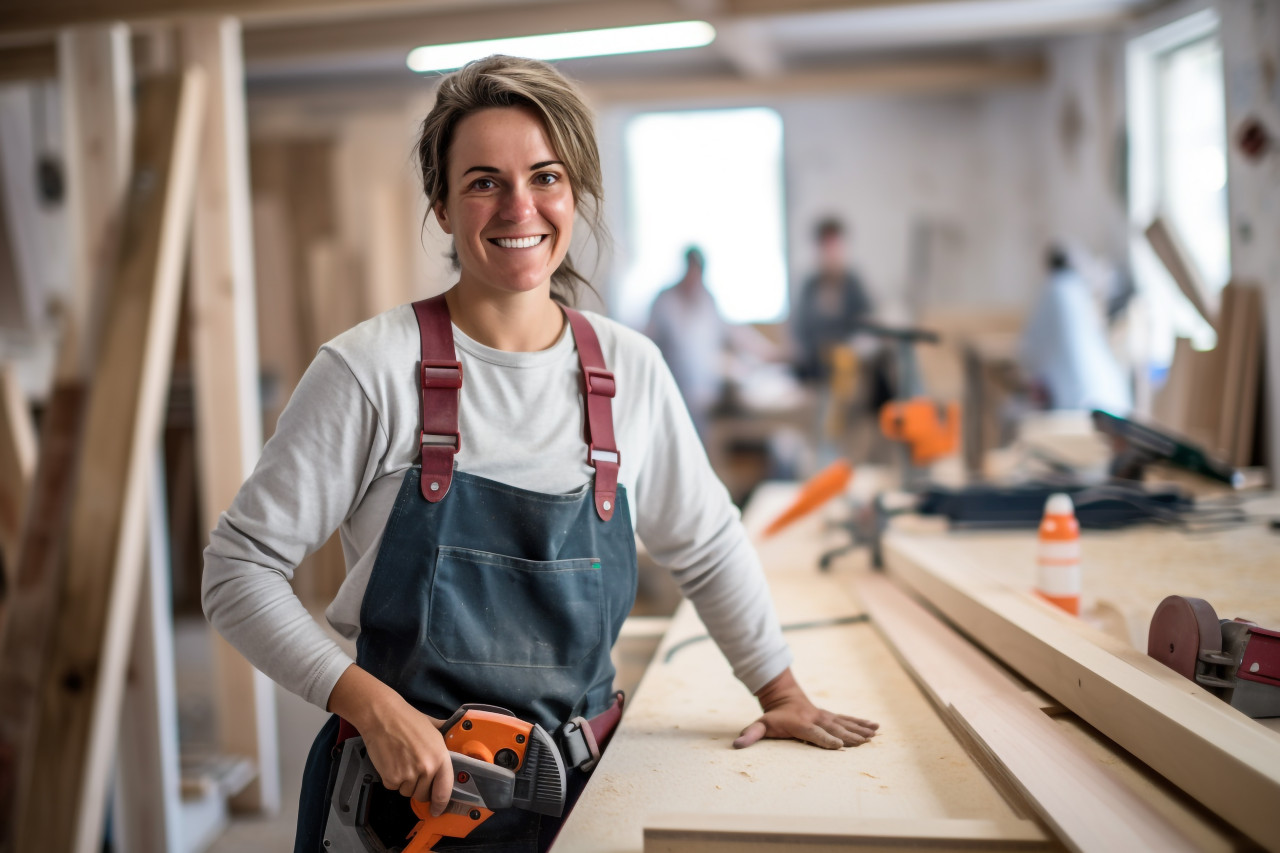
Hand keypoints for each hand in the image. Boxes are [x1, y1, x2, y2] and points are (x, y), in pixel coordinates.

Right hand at [327, 664, 454, 815]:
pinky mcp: (390, 778)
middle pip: (423, 795)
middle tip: (413, 772)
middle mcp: (426, 769)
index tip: (438, 810)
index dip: (441, 804)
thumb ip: (445, 743)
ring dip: (404, 783)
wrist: (382, 716)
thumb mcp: (434, 729)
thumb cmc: (409, 719)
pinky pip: (393, 787)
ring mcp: (408, 775)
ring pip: (407, 792)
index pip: (444, 791)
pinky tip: (391, 761)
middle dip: (419, 788)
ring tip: (401, 761)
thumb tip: (456, 744)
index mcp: (441, 758)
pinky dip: (391, 778)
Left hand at [733, 668, 878, 749]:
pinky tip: (874, 727)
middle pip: (834, 729)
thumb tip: (736, 745)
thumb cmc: (773, 716)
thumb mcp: (760, 725)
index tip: (839, 747)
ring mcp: (825, 716)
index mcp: (801, 724)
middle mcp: (816, 719)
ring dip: (859, 730)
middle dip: (849, 737)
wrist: (782, 695)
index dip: (826, 740)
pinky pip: (847, 719)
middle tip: (863, 743)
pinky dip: (861, 723)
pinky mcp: (830, 716)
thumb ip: (751, 734)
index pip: (815, 734)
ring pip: (844, 723)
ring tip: (873, 736)